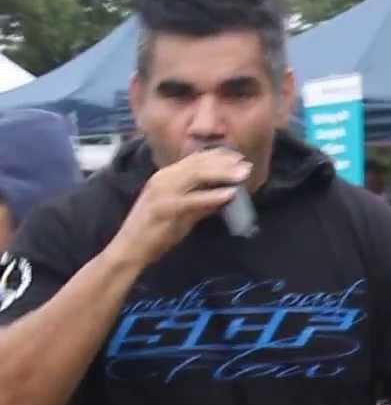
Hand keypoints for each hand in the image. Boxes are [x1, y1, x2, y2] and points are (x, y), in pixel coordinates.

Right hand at [105, 148, 250, 268]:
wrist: (130, 248)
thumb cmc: (157, 231)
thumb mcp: (184, 212)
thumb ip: (203, 203)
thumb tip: (227, 195)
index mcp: (166, 176)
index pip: (195, 159)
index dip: (218, 156)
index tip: (239, 156)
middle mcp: (163, 178)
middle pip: (198, 164)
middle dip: (224, 162)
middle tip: (246, 164)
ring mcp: (162, 191)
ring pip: (196, 175)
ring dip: (222, 173)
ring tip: (242, 174)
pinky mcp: (165, 208)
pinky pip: (192, 199)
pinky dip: (212, 195)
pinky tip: (229, 194)